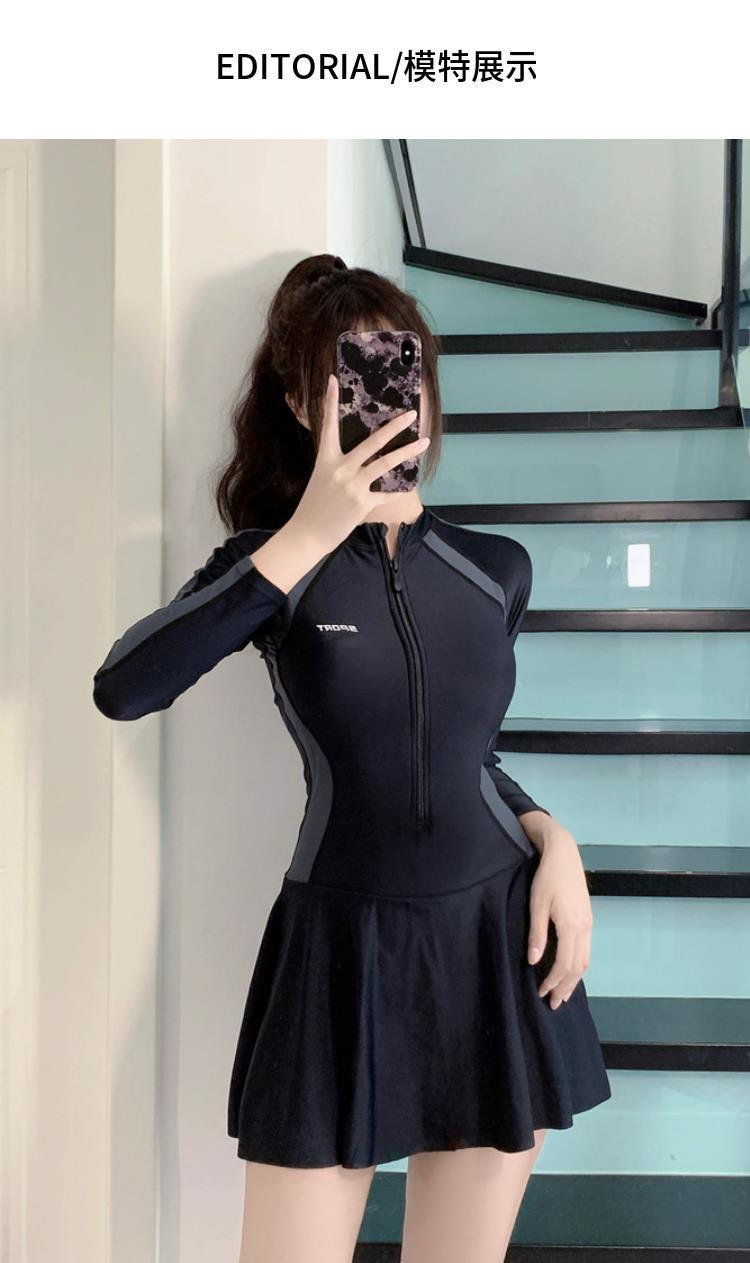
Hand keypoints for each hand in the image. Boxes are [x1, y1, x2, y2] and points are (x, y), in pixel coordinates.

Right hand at [289, 373, 429, 554]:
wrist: (308, 533)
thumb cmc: (315, 505)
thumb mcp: (321, 477)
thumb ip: (337, 463)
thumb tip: (356, 453)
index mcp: (326, 459)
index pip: (328, 425)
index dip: (329, 402)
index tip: (333, 380)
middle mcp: (340, 469)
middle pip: (372, 442)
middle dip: (394, 426)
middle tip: (411, 414)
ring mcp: (352, 486)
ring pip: (386, 463)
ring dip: (407, 452)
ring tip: (423, 442)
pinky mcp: (362, 503)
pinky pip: (386, 492)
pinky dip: (397, 489)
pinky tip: (408, 483)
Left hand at [526, 826, 592, 1009]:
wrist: (563, 853)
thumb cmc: (546, 877)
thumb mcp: (536, 904)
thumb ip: (536, 934)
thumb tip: (534, 962)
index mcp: (571, 926)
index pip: (564, 964)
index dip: (553, 982)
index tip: (541, 993)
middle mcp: (584, 927)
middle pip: (578, 967)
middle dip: (566, 987)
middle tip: (553, 1003)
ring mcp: (588, 923)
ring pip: (585, 960)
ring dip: (574, 979)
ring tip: (563, 993)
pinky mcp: (587, 918)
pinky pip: (586, 949)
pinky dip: (579, 965)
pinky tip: (570, 970)